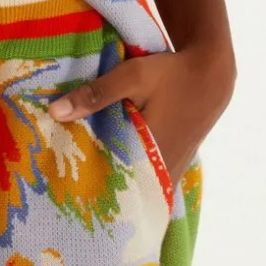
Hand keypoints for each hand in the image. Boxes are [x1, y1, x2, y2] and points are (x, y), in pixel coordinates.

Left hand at [47, 39, 234, 189]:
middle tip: (67, 185)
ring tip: (83, 181)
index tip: (63, 187)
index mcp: (151, 154)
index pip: (112, 184)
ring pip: (137, 188)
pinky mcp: (175, 166)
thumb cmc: (172, 74)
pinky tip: (111, 170)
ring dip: (115, 184)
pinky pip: (149, 182)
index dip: (87, 188)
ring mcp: (172, 171)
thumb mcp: (132, 76)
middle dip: (98, 188)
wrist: (210, 76)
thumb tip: (54, 112)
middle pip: (124, 190)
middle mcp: (164, 171)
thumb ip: (95, 94)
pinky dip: (131, 178)